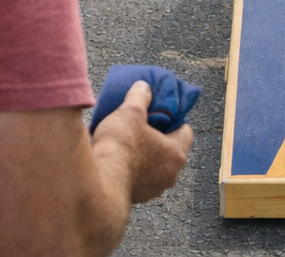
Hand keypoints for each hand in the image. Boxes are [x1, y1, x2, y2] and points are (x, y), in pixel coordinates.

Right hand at [90, 80, 192, 203]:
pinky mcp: (138, 197)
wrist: (99, 182)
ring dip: (145, 155)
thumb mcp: (130, 111)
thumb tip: (144, 87)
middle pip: (170, 149)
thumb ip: (140, 96)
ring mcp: (154, 189)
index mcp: (176, 153)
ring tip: (128, 142)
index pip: (185, 131)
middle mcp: (170, 174)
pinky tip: (119, 159)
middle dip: (157, 137)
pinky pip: (140, 178)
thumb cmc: (120, 147)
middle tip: (142, 125)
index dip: (173, 118)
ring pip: (155, 166)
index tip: (160, 112)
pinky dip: (133, 169)